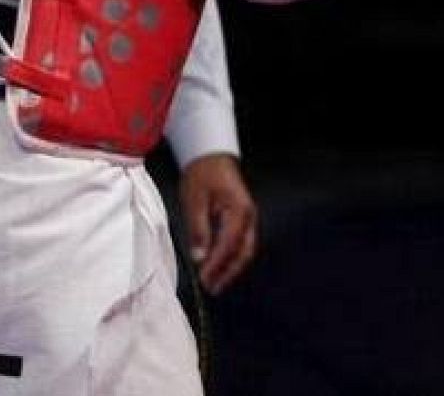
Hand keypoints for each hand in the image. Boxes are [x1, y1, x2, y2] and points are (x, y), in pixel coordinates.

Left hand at [178, 152, 258, 294]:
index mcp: (239, 211)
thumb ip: (198, 230)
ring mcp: (248, 219)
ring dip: (229, 268)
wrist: (210, 155)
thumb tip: (200, 257)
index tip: (205, 279)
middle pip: (243, 253)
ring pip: (243, 251)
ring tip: (214, 282)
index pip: (229, 246)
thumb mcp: (194, 200)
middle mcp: (249, 218)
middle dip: (228, 273)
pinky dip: (230, 257)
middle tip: (211, 288)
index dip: (217, 265)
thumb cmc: (202, 174)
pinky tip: (218, 265)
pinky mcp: (242, 219)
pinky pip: (240, 243)